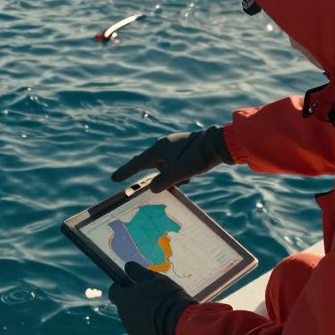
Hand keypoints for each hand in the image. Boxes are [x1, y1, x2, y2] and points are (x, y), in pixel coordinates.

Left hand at [108, 262, 195, 334]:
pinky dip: (147, 326)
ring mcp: (131, 330)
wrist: (181, 324)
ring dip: (140, 314)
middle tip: (151, 296)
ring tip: (160, 310)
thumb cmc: (167, 297)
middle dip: (133, 301)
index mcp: (124, 299)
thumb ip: (138, 272)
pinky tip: (162, 322)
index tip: (133, 284)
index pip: (114, 291)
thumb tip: (127, 266)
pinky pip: (141, 330)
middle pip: (124, 306)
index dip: (122, 287)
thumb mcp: (154, 278)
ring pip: (132, 318)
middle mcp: (123, 316)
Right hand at [111, 126, 232, 191]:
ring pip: (166, 166)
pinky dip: (179, 172)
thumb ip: (162, 182)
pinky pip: (176, 164)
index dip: (126, 172)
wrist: (219, 145)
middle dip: (152, 175)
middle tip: (140, 185)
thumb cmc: (197, 158)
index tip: (114, 178)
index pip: (138, 163)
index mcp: (160, 148)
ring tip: (185, 178)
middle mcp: (165, 145)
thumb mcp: (178, 174)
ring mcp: (176, 147)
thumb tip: (152, 189)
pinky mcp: (186, 149)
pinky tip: (191, 174)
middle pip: (152, 164)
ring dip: (171, 175)